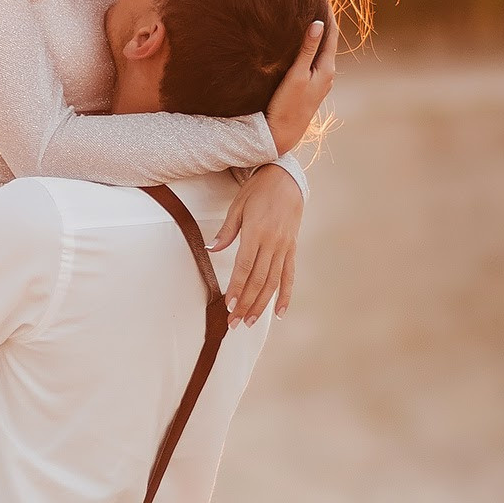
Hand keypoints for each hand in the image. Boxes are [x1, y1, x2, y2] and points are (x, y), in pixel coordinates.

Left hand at [213, 159, 305, 323]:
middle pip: (258, 280)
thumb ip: (227, 231)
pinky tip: (280, 313)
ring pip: (273, 282)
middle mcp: (273, 243)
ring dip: (262, 305)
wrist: (287, 179)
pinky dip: (286, 295)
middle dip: (245, 303)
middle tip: (234, 323)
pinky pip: (290, 276)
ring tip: (250, 322)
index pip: (245, 267)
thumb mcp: (238, 206)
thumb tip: (211, 248)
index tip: (228, 305)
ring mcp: (285, 247)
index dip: (236, 288)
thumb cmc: (258, 191)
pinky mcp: (292, 249)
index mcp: (257, 232)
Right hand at [264, 15, 335, 156]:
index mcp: (326, 69)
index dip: (328, 13)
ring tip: (309, 13)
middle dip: (323, 20)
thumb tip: (317, 23)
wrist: (282, 133)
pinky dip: (311, 46)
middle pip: (327, 40)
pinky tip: (302, 41)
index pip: (331, 33)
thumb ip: (307, 50)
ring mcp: (320, 81)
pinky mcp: (310, 86)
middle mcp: (327, 74)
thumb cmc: (288, 105)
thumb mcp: (296, 76)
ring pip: (321, 50)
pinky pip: (314, 59)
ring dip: (317, 33)